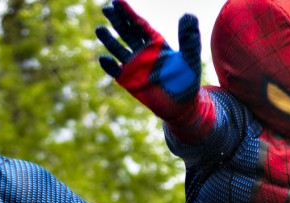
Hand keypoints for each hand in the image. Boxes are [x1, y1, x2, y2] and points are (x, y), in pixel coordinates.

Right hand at [96, 0, 201, 120]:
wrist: (181, 107)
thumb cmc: (187, 81)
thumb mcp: (190, 59)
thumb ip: (189, 39)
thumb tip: (188, 15)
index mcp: (156, 43)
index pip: (140, 24)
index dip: (129, 13)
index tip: (118, 1)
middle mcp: (143, 52)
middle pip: (126, 32)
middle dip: (117, 20)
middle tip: (106, 8)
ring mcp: (134, 66)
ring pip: (118, 49)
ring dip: (109, 39)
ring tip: (99, 29)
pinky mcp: (129, 81)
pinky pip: (116, 70)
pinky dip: (109, 65)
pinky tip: (104, 58)